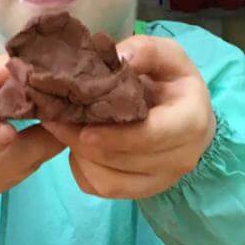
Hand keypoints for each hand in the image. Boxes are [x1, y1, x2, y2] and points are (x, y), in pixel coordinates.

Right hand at [0, 55, 63, 199]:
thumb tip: (25, 62)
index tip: (8, 130)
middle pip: (5, 163)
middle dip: (37, 136)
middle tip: (62, 107)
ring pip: (25, 166)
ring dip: (48, 140)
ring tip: (64, 112)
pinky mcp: (3, 187)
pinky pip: (31, 168)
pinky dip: (46, 148)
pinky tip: (55, 126)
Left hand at [43, 36, 215, 199]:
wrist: (190, 118)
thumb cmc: (175, 83)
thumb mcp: (169, 56)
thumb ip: (146, 51)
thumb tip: (117, 57)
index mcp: (190, 123)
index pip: (150, 136)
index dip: (114, 136)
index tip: (83, 128)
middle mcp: (179, 160)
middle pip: (121, 160)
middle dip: (82, 141)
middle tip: (54, 118)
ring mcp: (159, 181)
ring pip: (108, 180)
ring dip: (80, 156)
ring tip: (63, 129)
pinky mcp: (140, 193)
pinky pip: (101, 189)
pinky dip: (82, 170)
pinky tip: (77, 148)